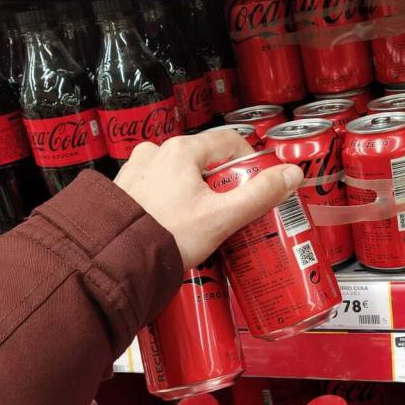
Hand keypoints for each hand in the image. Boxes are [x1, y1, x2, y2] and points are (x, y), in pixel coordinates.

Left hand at [114, 129, 303, 269]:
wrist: (115, 262)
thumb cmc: (165, 237)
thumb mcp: (222, 217)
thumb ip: (259, 194)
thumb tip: (290, 175)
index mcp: (180, 150)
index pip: (228, 142)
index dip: (249, 162)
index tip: (256, 185)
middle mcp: (154, 153)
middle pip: (203, 160)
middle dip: (220, 184)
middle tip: (229, 212)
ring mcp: (135, 171)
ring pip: (179, 175)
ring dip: (194, 193)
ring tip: (200, 224)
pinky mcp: (123, 191)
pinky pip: (156, 189)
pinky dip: (170, 202)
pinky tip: (174, 225)